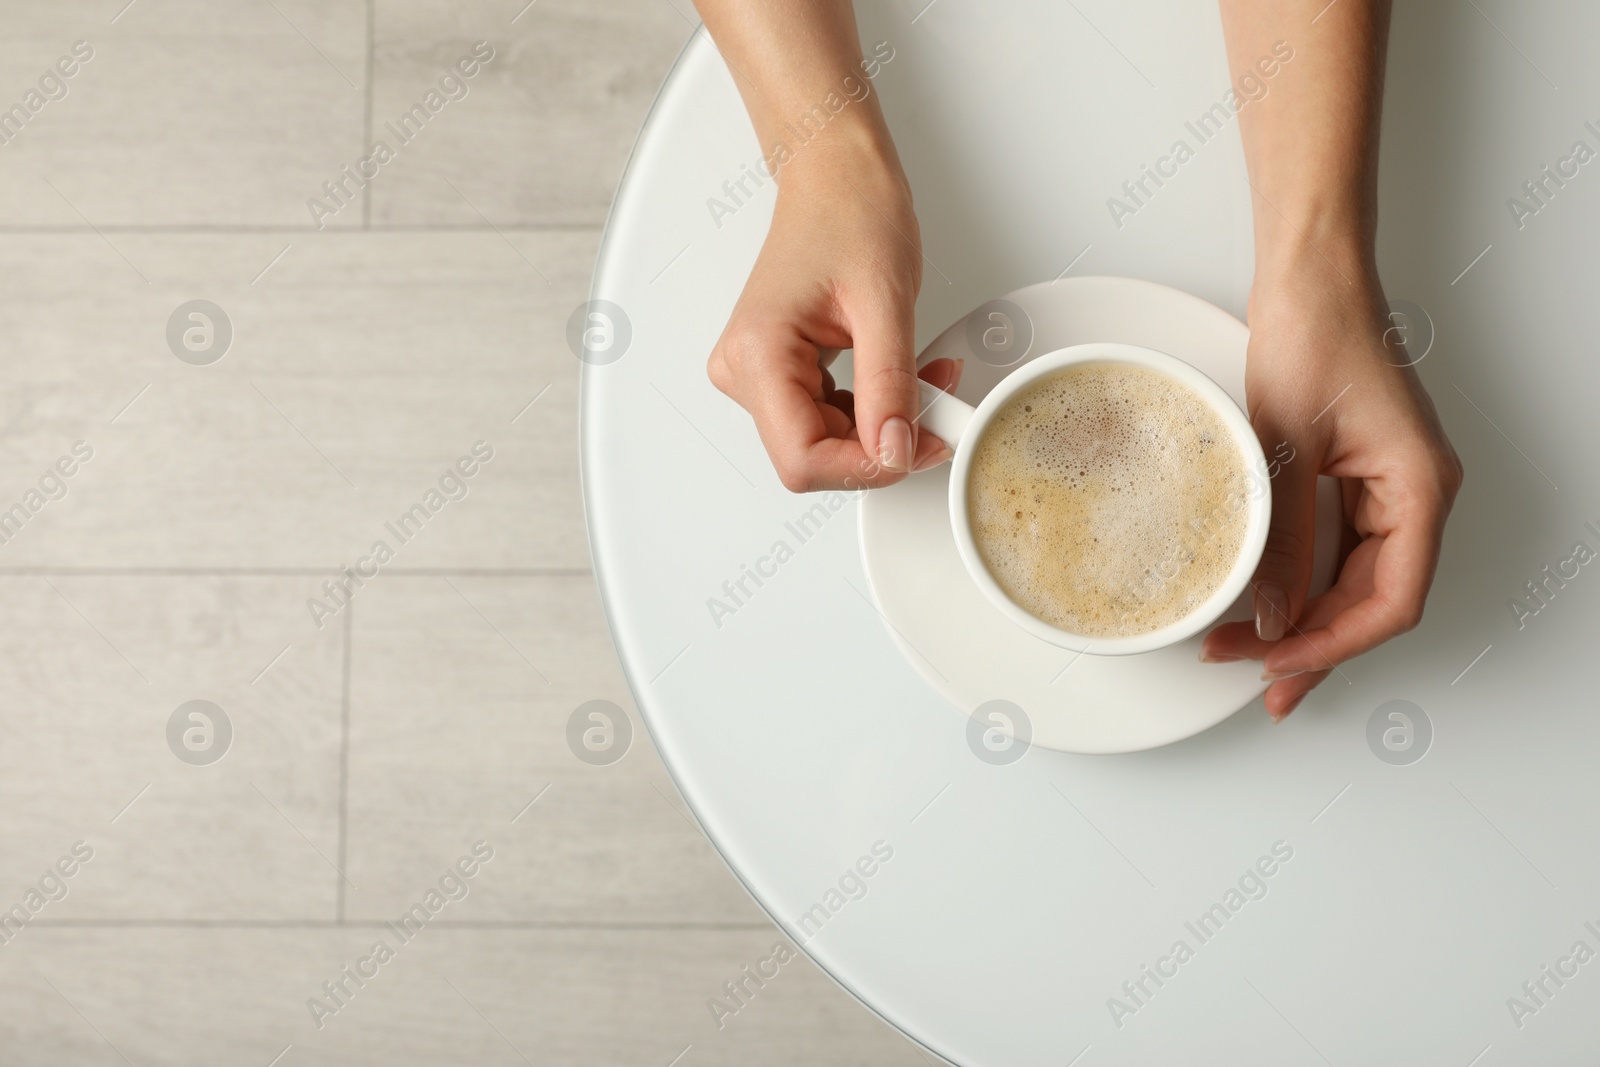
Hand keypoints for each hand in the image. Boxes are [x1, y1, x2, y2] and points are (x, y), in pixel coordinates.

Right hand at [706, 139, 956, 492]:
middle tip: (935, 410)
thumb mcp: (885, 303)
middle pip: (812, 457)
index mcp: (759, 353)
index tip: (917, 445)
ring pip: (823, 444)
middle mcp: (744, 370)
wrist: (836, 176)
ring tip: (924, 385)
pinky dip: (871, 412)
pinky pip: (826, 420)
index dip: (865, 467)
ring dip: (880, 429)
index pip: (802, 458)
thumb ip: (890, 386)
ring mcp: (758, 374)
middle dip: (879, 447)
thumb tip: (895, 451)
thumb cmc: (850, 213)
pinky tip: (897, 384)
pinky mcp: (779, 372)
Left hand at [1200, 254, 1462, 719]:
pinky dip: (1306, 581)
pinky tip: (1269, 607)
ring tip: (1249, 658)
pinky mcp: (1362, 475)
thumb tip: (1269, 616)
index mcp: (1418, 487)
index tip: (1276, 665)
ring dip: (1306, 619)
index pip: (1391, 600)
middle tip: (1250, 679)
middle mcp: (1416, 493)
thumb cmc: (1312, 333)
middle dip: (1312, 643)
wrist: (1311, 274)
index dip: (1333, 645)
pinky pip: (1342, 548)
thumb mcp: (1282, 446)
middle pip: (1375, 600)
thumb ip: (1281, 538)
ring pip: (1358, 580)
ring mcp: (1390, 485)